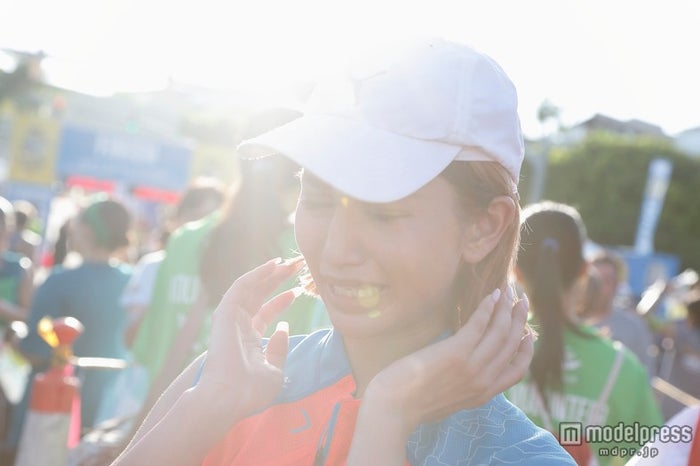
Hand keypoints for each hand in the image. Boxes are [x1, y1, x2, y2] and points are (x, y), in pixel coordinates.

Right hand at [196, 257, 302, 419]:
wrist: (229, 399)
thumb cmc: (251, 391)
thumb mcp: (275, 371)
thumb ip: (279, 348)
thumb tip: (284, 327)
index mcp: (248, 340)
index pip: (265, 313)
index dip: (282, 300)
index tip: (298, 290)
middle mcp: (238, 326)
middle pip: (259, 295)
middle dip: (278, 280)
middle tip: (297, 266)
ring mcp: (230, 319)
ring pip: (251, 287)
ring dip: (269, 273)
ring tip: (289, 262)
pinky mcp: (225, 313)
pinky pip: (241, 287)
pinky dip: (256, 274)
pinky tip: (272, 265)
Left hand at [362, 286, 532, 436]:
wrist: (394, 408)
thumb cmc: (411, 402)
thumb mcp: (448, 400)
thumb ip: (462, 387)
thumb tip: (463, 370)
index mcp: (483, 395)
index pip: (517, 371)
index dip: (526, 349)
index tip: (527, 332)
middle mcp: (483, 382)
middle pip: (511, 345)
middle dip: (519, 320)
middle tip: (521, 300)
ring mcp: (472, 367)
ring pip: (500, 332)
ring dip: (506, 308)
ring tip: (508, 291)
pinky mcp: (456, 353)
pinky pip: (479, 324)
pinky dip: (488, 308)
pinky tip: (491, 295)